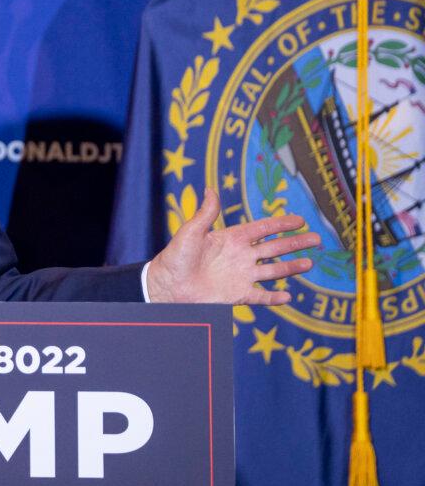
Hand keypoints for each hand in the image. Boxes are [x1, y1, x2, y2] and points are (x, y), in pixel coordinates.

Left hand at [146, 188, 316, 304]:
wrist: (167, 286)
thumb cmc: (175, 257)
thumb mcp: (190, 232)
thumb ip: (206, 213)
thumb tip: (210, 188)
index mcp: (231, 238)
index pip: (262, 229)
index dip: (280, 224)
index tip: (300, 220)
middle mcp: (240, 256)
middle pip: (274, 248)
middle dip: (295, 243)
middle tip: (317, 238)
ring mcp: (240, 276)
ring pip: (272, 271)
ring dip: (291, 268)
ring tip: (310, 263)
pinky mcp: (237, 295)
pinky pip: (260, 296)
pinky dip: (274, 297)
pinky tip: (288, 296)